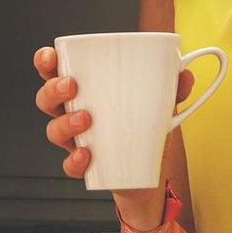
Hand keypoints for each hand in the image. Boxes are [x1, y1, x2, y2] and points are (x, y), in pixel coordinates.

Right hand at [32, 45, 195, 181]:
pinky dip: (74, 160)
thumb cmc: (143, 130)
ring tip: (86, 118)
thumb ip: (171, 89)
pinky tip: (87, 154)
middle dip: (52, 90)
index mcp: (85, 91)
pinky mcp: (84, 166)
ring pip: (53, 130)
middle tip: (71, 86)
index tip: (51, 56)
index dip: (46, 62)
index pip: (56, 72)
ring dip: (65, 123)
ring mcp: (76, 141)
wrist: (146, 176)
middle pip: (46, 99)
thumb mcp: (159, 105)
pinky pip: (69, 165)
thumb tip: (184, 74)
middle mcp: (73, 114)